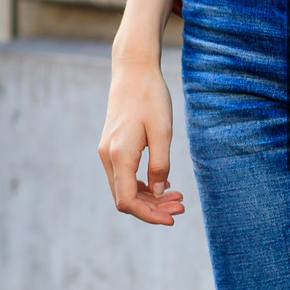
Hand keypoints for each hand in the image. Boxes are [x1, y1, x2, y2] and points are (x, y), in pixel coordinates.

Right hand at [99, 56, 185, 225]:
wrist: (133, 71)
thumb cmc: (150, 97)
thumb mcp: (163, 132)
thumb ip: (160, 165)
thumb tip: (157, 192)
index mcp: (119, 155)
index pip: (127, 201)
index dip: (149, 215)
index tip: (172, 218)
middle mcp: (108, 157)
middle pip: (126, 198)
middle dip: (153, 208)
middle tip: (181, 206)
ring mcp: (107, 152)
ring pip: (125, 188)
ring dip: (149, 197)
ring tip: (177, 196)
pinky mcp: (112, 147)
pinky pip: (125, 176)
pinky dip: (142, 184)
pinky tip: (163, 182)